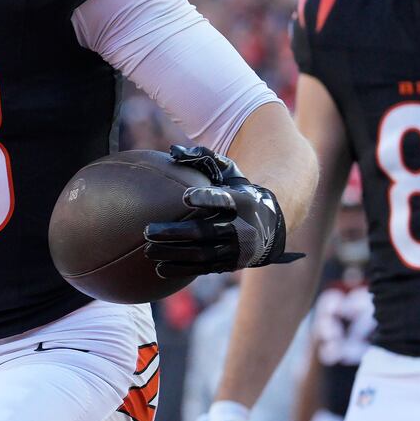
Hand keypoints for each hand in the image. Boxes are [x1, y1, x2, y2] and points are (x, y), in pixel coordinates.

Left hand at [142, 144, 302, 277]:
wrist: (271, 226)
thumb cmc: (240, 193)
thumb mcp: (232, 173)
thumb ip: (206, 159)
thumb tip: (174, 150)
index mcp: (243, 202)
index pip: (224, 200)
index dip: (207, 199)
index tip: (186, 197)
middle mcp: (242, 228)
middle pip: (205, 231)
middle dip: (176, 233)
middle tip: (148, 231)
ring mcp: (236, 250)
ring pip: (202, 254)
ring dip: (173, 253)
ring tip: (148, 250)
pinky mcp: (230, 264)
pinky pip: (203, 269)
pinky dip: (181, 269)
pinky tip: (159, 268)